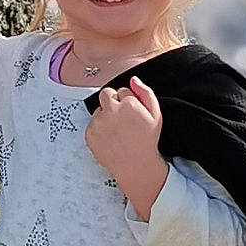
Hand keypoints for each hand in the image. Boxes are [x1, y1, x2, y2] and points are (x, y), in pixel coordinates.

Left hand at [86, 76, 167, 217]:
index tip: (132, 113)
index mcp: (128, 104)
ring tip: (118, 131)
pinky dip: (99, 129)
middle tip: (122, 118)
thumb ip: (145, 93)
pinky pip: (92, 124)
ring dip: (106, 116)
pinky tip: (111, 138)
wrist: (135, 166)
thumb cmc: (147, 141)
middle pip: (106, 94)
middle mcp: (111, 111)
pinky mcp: (90, 134)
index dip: (128, 101)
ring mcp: (98, 123)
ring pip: (99, 110)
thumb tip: (133, 79)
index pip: (122, 90)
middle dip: (112, 102)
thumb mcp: (156, 115)